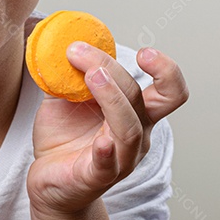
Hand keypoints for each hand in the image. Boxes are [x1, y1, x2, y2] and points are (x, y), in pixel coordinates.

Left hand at [27, 45, 187, 215]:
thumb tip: (59, 39)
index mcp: (136, 113)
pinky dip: (107, 152)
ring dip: (111, 97)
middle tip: (80, 51)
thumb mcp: (65, 96)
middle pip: (144, 100)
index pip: (170, 92)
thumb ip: (67, 71)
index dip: (167, 71)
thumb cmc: (64, 137)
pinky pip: (108, 165)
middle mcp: (136, 136)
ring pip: (129, 128)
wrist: (49, 180)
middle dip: (115, 70)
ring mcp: (120, 159)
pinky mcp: (97, 177)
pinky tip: (101, 142)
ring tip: (90, 75)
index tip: (144, 52)